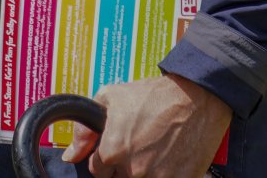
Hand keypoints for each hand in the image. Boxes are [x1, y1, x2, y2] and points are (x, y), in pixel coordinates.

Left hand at [61, 73, 229, 177]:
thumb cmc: (153, 96)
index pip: (97, 170)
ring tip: (153, 151)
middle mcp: (134, 169)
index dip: (105, 159)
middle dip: (123, 166)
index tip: (115, 150)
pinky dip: (163, 174)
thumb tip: (70, 154)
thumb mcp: (109, 99)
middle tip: (137, 147)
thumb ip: (85, 130)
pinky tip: (167, 158)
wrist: (195, 99)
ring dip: (143, 171)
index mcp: (113, 150)